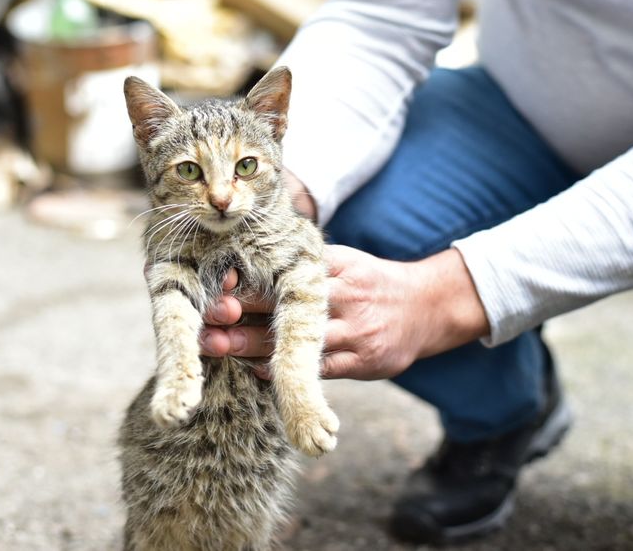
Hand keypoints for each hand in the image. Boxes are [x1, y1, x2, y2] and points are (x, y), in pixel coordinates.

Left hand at [200, 245, 490, 379]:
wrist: (429, 307)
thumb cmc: (372, 282)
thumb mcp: (343, 261)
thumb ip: (303, 263)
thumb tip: (246, 261)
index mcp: (335, 266)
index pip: (283, 271)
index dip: (246, 279)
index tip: (213, 282)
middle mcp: (344, 295)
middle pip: (283, 305)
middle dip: (239, 314)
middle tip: (203, 321)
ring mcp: (354, 330)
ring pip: (295, 341)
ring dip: (250, 346)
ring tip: (214, 346)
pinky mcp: (363, 361)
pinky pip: (317, 370)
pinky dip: (286, 370)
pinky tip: (256, 370)